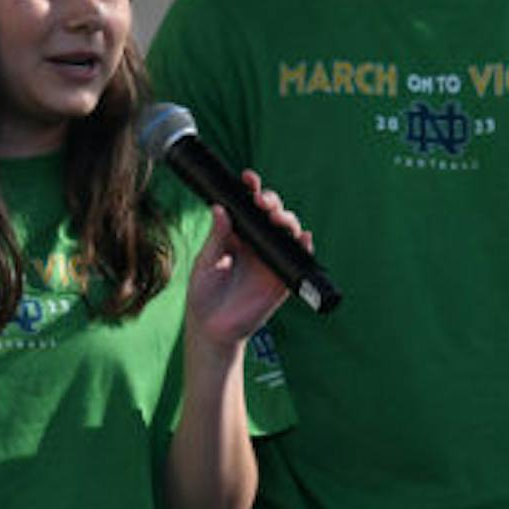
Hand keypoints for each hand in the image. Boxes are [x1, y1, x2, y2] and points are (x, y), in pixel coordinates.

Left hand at [184, 170, 309, 350]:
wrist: (212, 329)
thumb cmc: (204, 294)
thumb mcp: (205, 262)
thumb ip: (216, 237)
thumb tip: (219, 209)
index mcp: (237, 236)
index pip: (248, 207)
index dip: (252, 190)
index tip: (248, 178)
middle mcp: (257, 244)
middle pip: (272, 214)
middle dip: (272, 202)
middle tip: (263, 202)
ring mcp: (271, 260)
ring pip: (287, 231)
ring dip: (288, 219)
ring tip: (279, 218)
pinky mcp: (281, 278)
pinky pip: (298, 258)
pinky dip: (304, 247)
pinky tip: (303, 238)